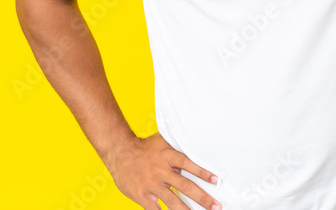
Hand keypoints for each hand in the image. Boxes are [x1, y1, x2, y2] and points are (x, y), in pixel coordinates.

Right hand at [106, 132, 221, 209]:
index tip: (216, 180)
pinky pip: (155, 209)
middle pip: (185, 186)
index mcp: (168, 156)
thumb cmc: (145, 147)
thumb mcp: (162, 140)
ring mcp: (151, 185)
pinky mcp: (142, 195)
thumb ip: (178, 142)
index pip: (188, 163)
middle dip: (202, 198)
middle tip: (216, 206)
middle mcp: (161, 171)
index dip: (202, 172)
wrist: (119, 152)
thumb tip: (197, 134)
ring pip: (172, 201)